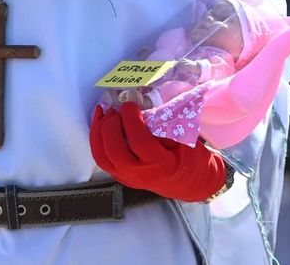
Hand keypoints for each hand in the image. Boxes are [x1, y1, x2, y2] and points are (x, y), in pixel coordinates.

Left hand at [88, 103, 228, 202]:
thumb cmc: (191, 159)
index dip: (131, 119)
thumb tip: (142, 109)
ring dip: (98, 132)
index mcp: (161, 166)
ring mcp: (128, 178)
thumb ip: (166, 126)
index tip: (131, 104)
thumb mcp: (187, 140)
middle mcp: (141, 175)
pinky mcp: (121, 177)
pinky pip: (102, 159)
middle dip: (110, 126)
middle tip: (117, 110)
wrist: (191, 184)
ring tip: (105, 113)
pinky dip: (97, 140)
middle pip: (114, 151)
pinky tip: (101, 123)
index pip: (139, 142)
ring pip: (102, 157)